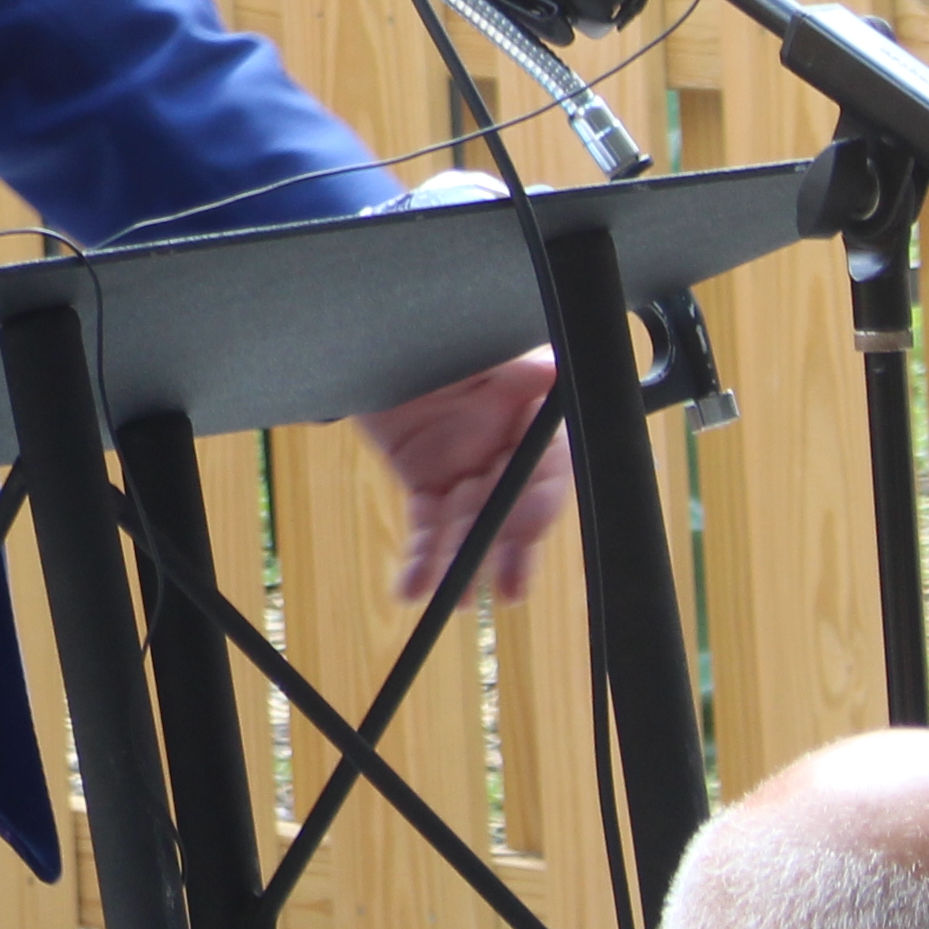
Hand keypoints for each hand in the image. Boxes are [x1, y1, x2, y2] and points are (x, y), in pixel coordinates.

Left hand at [359, 347, 573, 604]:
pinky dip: (423, 561)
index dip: (538, 506)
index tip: (528, 534)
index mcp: (531, 417)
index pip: (547, 471)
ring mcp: (466, 470)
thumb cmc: (439, 328)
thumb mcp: (480, 347)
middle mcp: (505, 451)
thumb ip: (517, 366)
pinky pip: (427, 527)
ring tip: (453, 600)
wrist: (374, 330)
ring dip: (463, 565)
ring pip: (469, 527)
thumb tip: (554, 370)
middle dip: (508, 550)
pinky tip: (412, 589)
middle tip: (506, 588)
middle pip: (511, 509)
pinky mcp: (426, 482)